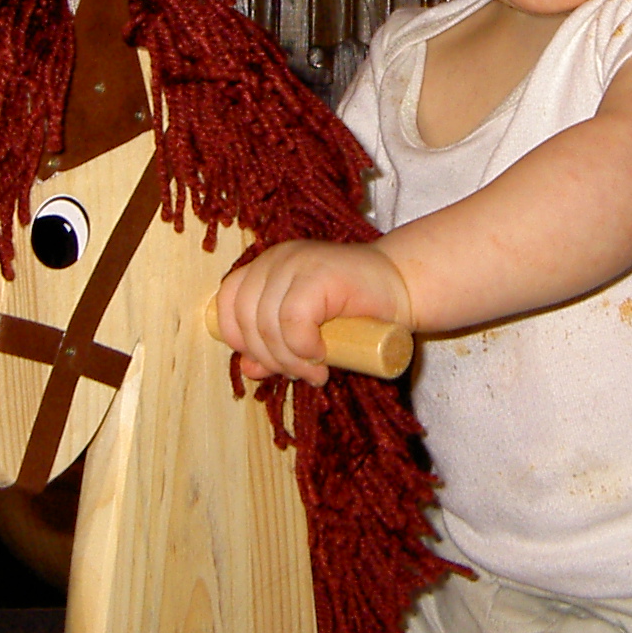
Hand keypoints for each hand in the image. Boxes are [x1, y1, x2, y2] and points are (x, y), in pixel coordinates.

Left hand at [215, 241, 411, 385]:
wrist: (404, 288)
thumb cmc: (359, 311)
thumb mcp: (307, 333)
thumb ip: (276, 347)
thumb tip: (247, 368)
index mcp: (266, 268)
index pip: (227, 304)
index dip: (238, 339)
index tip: (267, 362)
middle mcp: (275, 259)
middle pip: (244, 318)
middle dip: (269, 357)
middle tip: (301, 373)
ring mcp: (295, 262)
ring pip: (267, 324)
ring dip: (290, 359)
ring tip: (316, 372)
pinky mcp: (317, 273)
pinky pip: (292, 321)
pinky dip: (303, 347)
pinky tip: (322, 357)